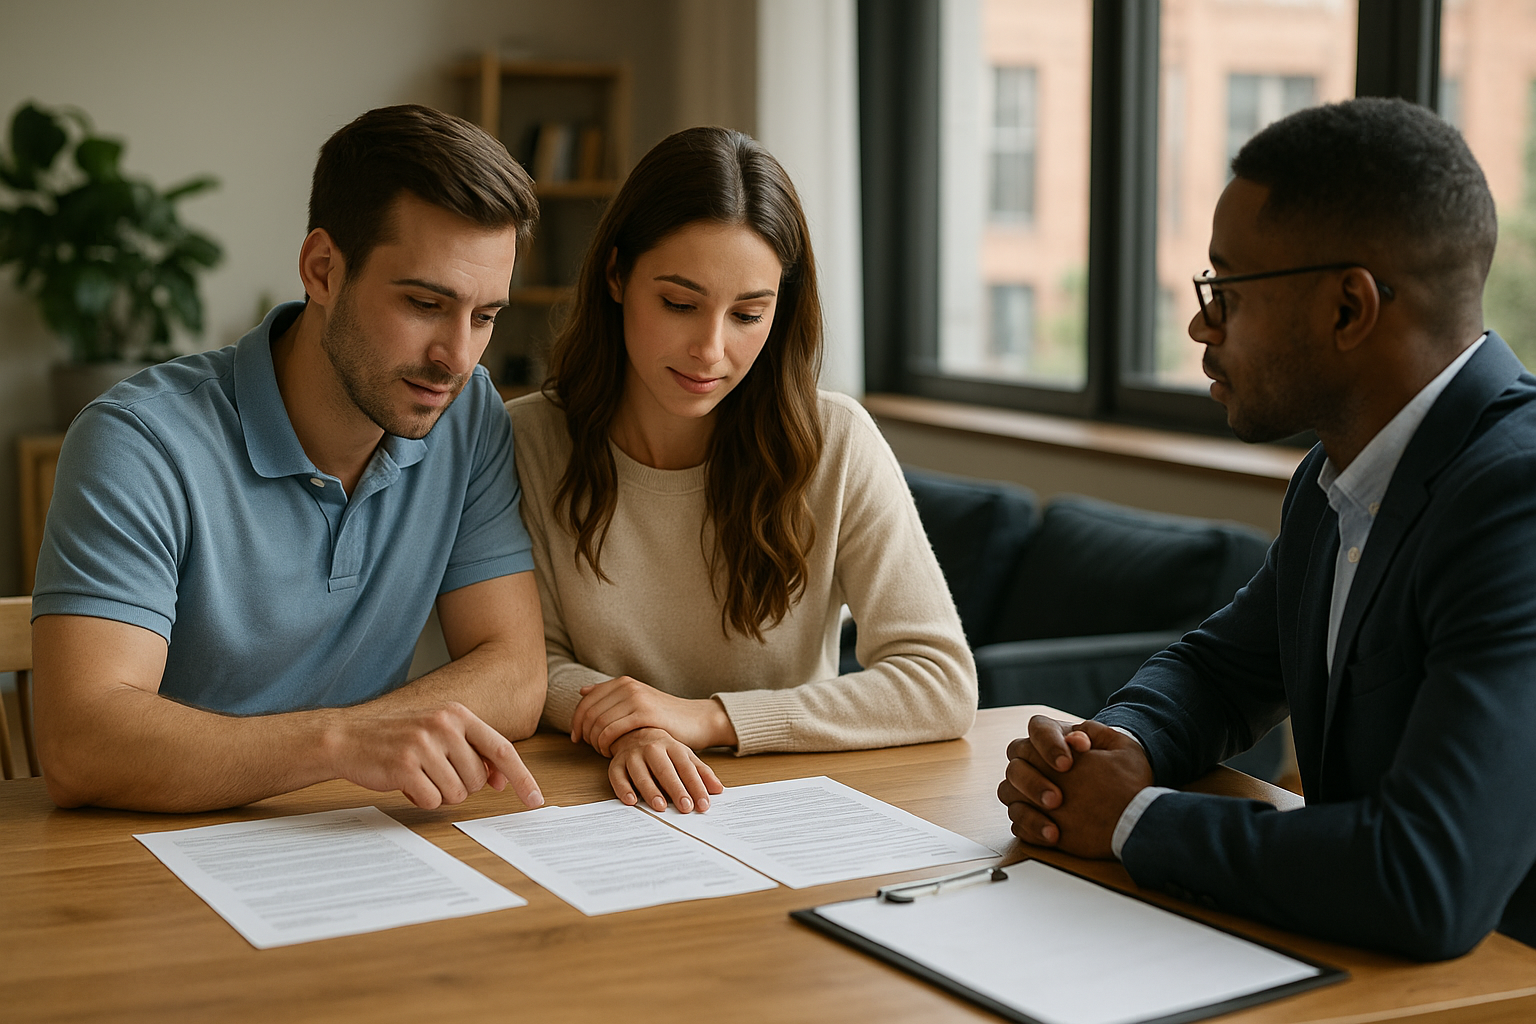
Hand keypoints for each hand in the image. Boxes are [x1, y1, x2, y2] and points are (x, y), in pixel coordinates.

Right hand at [327, 700, 543, 810]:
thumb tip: (502, 779)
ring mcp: (424, 744)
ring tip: (418, 775)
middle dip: (459, 785)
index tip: (536, 800)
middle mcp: (444, 725)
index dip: (522, 778)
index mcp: (458, 714)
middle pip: (478, 780)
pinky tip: (405, 783)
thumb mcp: (439, 732)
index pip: (503, 750)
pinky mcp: (405, 766)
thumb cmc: (398, 738)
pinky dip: (420, 799)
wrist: (348, 738)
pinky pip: (431, 801)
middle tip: (433, 772)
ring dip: (438, 793)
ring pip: (456, 794)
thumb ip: (472, 750)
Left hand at [571, 676, 736, 755]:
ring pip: (598, 722)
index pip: (586, 700)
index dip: (576, 721)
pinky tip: (611, 752)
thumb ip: (609, 695)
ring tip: (603, 751)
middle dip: (584, 734)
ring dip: (595, 742)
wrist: (695, 719)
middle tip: (591, 748)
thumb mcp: (636, 700)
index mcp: (622, 682)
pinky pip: (612, 730)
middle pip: (589, 712)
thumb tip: (582, 690)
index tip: (577, 738)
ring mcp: (636, 698)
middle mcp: (627, 686)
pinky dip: (606, 744)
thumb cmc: (664, 715)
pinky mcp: (645, 714)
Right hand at [607, 727, 723, 812]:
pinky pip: (618, 776)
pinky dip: (623, 789)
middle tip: (685, 807)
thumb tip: (718, 789)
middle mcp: (652, 748)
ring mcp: (632, 755)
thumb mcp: (684, 756)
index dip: (696, 786)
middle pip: (665, 770)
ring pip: (641, 773)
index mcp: (672, 746)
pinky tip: (631, 800)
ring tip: (661, 806)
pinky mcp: (616, 764)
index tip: (703, 804)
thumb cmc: (663, 749)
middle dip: (676, 789)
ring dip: (650, 790)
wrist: (633, 732)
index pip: (686, 767)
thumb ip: (701, 772)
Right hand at [996, 716, 1151, 858]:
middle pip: (1016, 763)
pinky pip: (1017, 820)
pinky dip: (1032, 829)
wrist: (1125, 801)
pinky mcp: (1028, 814)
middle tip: (1058, 799)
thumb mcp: (1118, 748)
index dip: (1048, 745)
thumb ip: (1098, 735)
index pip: (1038, 729)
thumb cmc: (1119, 770)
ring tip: (1054, 826)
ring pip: (1008, 792)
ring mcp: (1026, 788)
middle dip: (1034, 782)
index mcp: (1053, 736)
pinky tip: (1052, 836)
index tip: (1067, 764)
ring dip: (1029, 809)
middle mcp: (1032, 759)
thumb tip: (1077, 738)